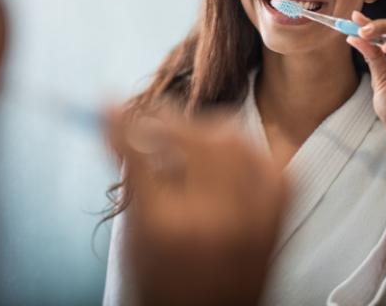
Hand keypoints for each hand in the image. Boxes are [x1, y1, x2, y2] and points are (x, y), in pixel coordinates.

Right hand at [107, 109, 288, 305]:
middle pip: (194, 139)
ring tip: (189, 141)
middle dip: (168, 121)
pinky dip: (248, 149)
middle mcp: (213, 220)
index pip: (140, 155)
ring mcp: (253, 218)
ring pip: (234, 141)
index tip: (108, 104)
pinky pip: (270, 160)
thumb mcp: (133, 237)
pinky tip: (227, 155)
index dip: (121, 124)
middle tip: (155, 124)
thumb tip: (122, 124)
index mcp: (166, 229)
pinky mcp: (277, 216)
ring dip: (206, 131)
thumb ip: (131, 178)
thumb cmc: (160, 283)